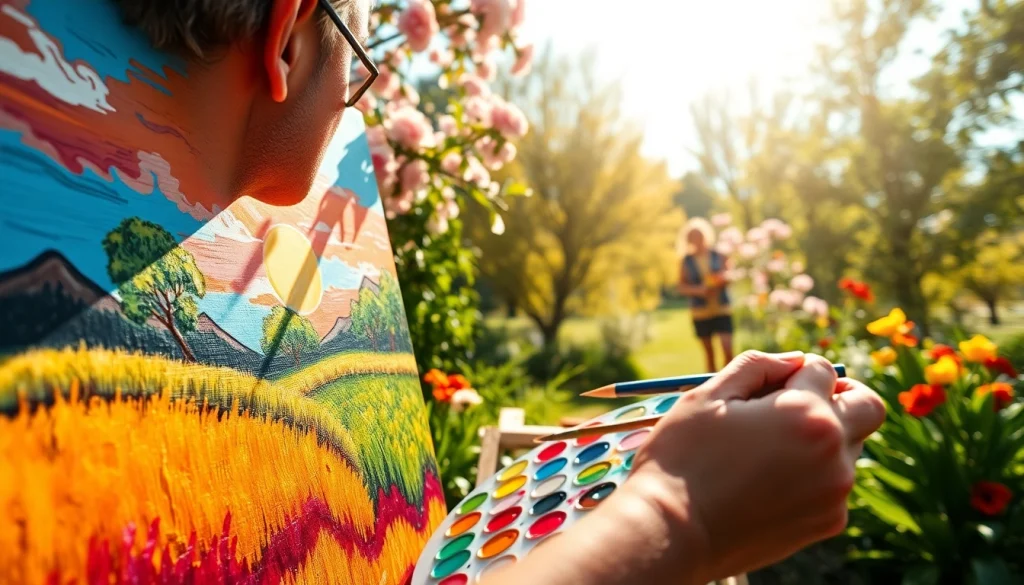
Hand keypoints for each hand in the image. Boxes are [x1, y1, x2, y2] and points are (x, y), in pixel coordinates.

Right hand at [481, 351, 884, 584]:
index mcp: (806, 413)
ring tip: (770, 450)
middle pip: (868, 406)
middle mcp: (834, 452)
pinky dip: (812, 475)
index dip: (792, 370)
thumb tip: (792, 361)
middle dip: (841, 394)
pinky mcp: (827, 523)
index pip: (822, 368)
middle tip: (804, 402)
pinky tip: (768, 482)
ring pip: (851, 446)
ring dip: (824, 437)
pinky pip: (834, 485)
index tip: (766, 386)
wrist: (671, 533)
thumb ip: (756, 366)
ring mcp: (835, 492)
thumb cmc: (681, 458)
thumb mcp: (708, 396)